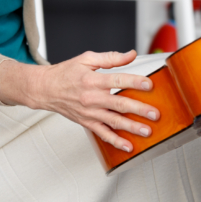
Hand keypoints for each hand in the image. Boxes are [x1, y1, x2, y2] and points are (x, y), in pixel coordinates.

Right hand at [20, 50, 159, 151]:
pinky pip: (103, 134)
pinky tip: (128, 146)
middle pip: (119, 104)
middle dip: (139, 110)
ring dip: (131, 128)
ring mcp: (89, 113)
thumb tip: (131, 54)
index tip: (149, 85)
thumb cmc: (66, 73)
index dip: (134, 82)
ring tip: (147, 131)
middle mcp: (91, 98)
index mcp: (92, 80)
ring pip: (114, 122)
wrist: (45, 89)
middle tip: (155, 114)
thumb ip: (111, 58)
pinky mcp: (87, 122)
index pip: (117, 80)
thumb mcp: (87, 59)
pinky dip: (115, 141)